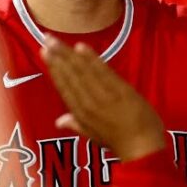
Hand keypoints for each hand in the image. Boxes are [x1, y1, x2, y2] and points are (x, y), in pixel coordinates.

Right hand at [41, 36, 164, 161]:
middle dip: (57, 56)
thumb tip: (58, 121)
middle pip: (70, 75)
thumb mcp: (94, 135)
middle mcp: (88, 103)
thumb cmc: (118, 142)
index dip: (53, 69)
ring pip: (82, 71)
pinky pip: (103, 70)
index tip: (44, 53)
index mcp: (81, 114)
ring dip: (68, 53)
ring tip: (56, 39)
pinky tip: (80, 46)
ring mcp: (104, 96)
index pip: (64, 87)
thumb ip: (76, 124)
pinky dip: (91, 58)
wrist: (142, 148)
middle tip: (46, 38)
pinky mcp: (120, 90)